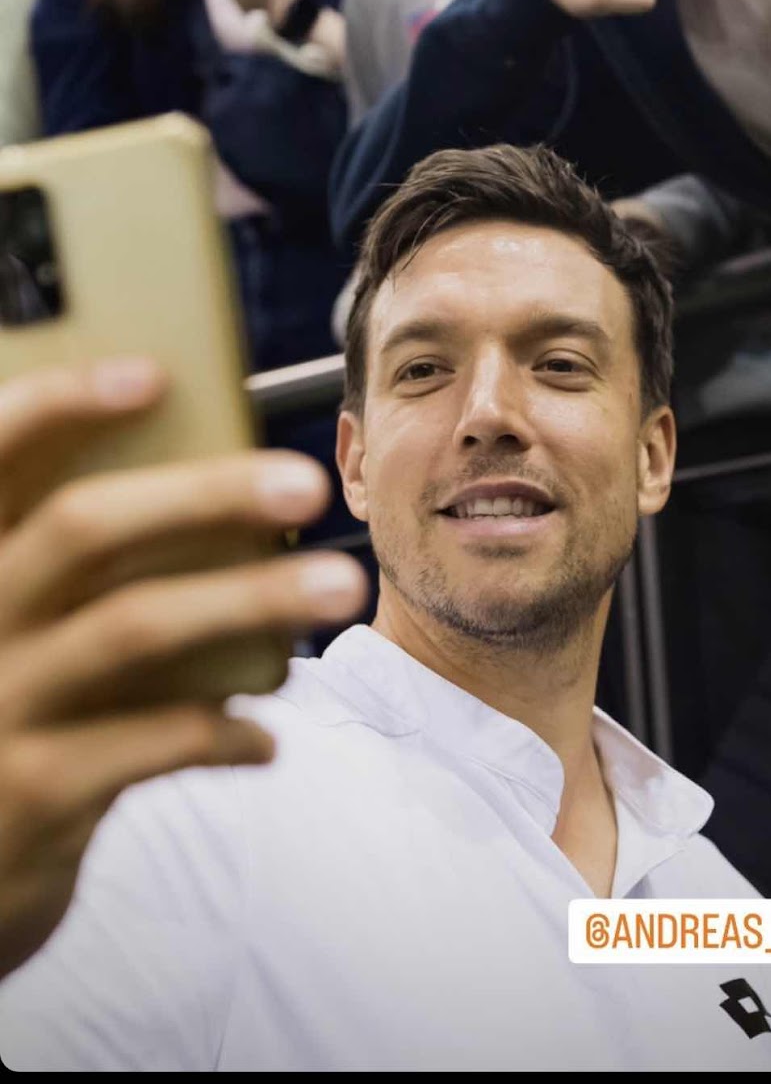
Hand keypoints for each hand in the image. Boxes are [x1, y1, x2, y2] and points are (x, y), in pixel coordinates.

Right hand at [0, 360, 367, 978]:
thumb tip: (217, 492)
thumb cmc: (12, 717)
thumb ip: (73, 571)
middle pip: (82, 528)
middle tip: (306, 480)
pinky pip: (151, 743)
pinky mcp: (29, 795)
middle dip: (204, 493)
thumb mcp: (18, 632)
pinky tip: (267, 738)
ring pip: (132, 628)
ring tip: (338, 582)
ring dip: (250, 598)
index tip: (154, 375)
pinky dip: (224, 731)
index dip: (62, 405)